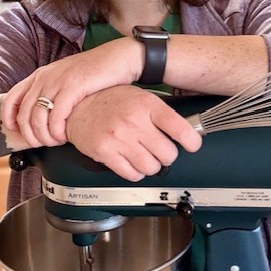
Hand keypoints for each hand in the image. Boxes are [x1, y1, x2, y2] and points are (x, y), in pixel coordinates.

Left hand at [0, 38, 141, 147]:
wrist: (118, 58)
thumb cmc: (95, 73)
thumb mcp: (66, 79)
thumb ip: (52, 92)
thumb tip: (42, 116)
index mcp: (40, 75)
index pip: (11, 99)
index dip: (9, 119)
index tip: (19, 132)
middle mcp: (45, 77)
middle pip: (24, 114)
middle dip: (31, 136)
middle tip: (44, 145)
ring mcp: (58, 81)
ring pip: (38, 118)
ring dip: (45, 136)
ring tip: (57, 142)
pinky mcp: (73, 87)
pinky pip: (57, 116)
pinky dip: (58, 131)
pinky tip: (66, 137)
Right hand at [65, 85, 201, 181]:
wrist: (77, 105)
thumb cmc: (111, 100)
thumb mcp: (139, 96)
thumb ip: (160, 112)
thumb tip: (186, 132)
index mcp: (146, 104)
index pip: (179, 128)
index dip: (191, 141)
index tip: (192, 145)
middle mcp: (134, 121)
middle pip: (168, 154)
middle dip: (166, 155)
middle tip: (160, 150)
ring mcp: (119, 137)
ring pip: (151, 168)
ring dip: (151, 166)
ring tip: (144, 156)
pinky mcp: (105, 152)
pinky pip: (132, 174)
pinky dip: (135, 172)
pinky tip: (131, 161)